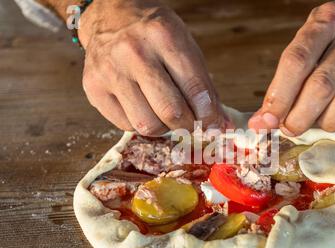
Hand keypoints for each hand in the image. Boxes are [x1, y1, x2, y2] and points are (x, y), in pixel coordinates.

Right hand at [79, 0, 226, 134]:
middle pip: (170, 111)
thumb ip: (204, 86)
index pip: (194, 88)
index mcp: (164, 36)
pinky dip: (141, 124)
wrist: (110, 14)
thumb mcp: (185, 46)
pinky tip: (144, 108)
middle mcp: (134, 53)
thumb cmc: (154, 33)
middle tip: (192, 124)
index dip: (210, 115)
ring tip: (166, 115)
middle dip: (188, 126)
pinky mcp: (93, 88)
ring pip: (147, 125)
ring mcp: (110, 71)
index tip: (215, 125)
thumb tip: (222, 124)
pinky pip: (125, 125)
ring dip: (164, 128)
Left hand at [248, 0, 334, 134]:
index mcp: (328, 20)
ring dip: (325, 122)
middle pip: (322, 86)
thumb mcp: (311, 39)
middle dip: (299, 117)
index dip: (279, 96)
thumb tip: (262, 120)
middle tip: (289, 129)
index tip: (266, 120)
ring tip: (316, 121)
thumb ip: (286, 76)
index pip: (297, 61)